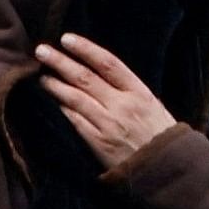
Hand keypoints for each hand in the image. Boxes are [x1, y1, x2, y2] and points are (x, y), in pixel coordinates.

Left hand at [33, 34, 176, 170]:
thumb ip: (128, 91)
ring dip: (55, 85)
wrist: (167, 170)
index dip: (85, 49)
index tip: (67, 39)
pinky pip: (75, 121)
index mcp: (139, 92)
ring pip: (75, 98)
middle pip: (85, 78)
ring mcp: (108, 124)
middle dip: (60, 62)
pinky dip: (62, 109)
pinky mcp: (98, 143)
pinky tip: (52, 101)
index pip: (108, 63)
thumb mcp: (153, 106)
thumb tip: (101, 74)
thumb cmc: (161, 136)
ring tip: (41, 76)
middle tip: (41, 50)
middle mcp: (122, 105)